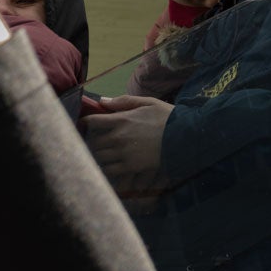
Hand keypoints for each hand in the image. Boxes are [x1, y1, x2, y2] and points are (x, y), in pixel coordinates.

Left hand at [82, 95, 173, 209]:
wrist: (185, 138)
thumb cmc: (167, 117)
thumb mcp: (148, 103)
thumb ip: (124, 101)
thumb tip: (102, 101)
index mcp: (122, 120)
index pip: (93, 121)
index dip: (86, 122)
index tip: (85, 124)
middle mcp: (118, 138)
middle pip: (93, 141)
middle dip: (92, 140)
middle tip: (94, 140)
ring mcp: (123, 154)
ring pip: (99, 157)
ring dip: (98, 154)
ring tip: (103, 152)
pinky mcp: (130, 167)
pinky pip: (109, 170)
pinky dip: (106, 167)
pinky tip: (110, 163)